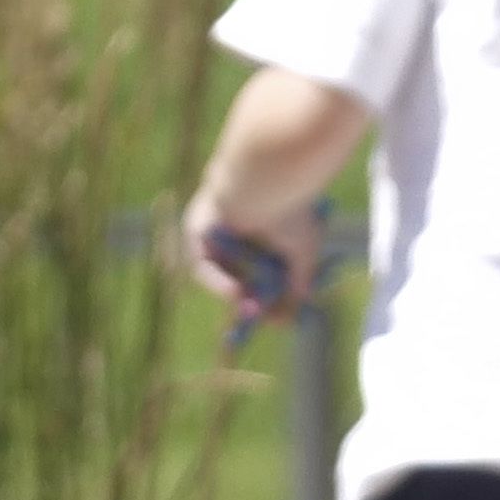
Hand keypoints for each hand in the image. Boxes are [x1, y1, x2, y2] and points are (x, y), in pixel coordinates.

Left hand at [176, 184, 313, 327]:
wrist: (268, 180)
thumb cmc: (289, 210)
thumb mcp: (302, 254)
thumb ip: (298, 283)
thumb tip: (297, 308)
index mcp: (261, 230)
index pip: (259, 272)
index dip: (268, 298)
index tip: (279, 319)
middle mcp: (235, 228)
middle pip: (236, 275)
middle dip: (250, 301)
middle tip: (263, 319)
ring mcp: (214, 228)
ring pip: (220, 271)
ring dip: (235, 294)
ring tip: (252, 310)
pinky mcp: (197, 227)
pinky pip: (202, 262)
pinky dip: (217, 280)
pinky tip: (235, 294)